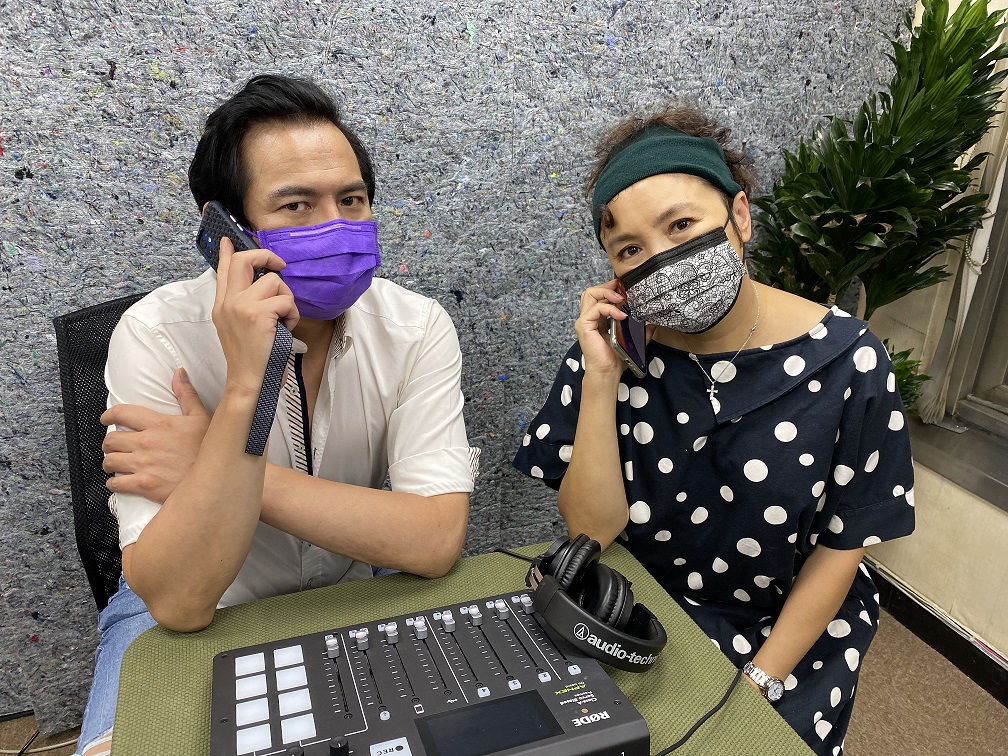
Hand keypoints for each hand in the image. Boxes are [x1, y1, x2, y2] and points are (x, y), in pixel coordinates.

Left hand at [101, 368, 209, 503]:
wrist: (214, 478)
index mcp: (158, 424)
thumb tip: (178, 373)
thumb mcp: (202, 417)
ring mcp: (144, 465)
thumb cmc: (209, 448)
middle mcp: (146, 443)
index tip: (106, 419)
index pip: (121, 413)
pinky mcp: (144, 485)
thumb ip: (186, 394)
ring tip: (116, 463)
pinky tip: (119, 481)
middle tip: (114, 445)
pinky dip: (114, 483)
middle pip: (110, 440)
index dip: (108, 415)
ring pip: (110, 461)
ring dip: (110, 462)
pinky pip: (116, 483)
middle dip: (109, 442)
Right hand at [212, 237, 298, 396]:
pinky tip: (286, 328)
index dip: (227, 253)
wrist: (246, 380)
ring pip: (274, 281)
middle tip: (279, 265)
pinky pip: (285, 300)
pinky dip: (292, 313)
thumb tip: (262, 287)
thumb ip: (243, 305)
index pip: (223, 270)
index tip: (228, 240)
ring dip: (287, 298)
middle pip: (243, 261)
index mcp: (222, 305)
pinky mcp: (257, 314)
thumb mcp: (237, 327)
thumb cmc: (249, 357)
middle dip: (266, 256)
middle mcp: (228, 302)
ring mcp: (241, 306)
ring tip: (283, 318)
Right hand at [575, 280, 654, 376]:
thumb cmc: (616, 359)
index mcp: (597, 319)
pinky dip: (610, 309)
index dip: (610, 289)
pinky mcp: (584, 325)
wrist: (608, 372)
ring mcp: (585, 321)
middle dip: (607, 287)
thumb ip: (640, 331)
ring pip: (589, 294)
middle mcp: (589, 318)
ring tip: (621, 299)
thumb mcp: (632, 340)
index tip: (624, 288)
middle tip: (621, 289)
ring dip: (607, 293)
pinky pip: (596, 308)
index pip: (598, 296)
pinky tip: (622, 315)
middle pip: (591, 291)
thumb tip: (651, 324)